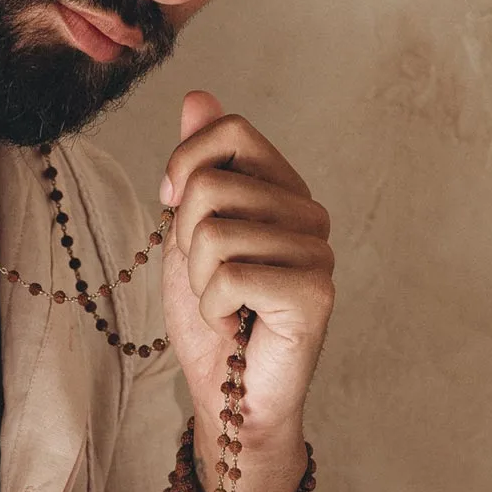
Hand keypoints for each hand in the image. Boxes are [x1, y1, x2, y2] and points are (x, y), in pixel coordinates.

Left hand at [159, 90, 333, 491]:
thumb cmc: (213, 319)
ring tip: (224, 307)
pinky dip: (213, 307)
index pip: (231, 130)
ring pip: (215, 232)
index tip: (174, 207)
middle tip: (210, 280)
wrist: (230, 395)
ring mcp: (317, 252)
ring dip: (198, 282)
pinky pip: (231, 274)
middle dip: (186, 238)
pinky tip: (235, 325)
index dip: (185, 164)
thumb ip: (198, 167)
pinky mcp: (313, 293)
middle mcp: (308, 213)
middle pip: (213, 183)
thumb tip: (198, 96)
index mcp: (282, 189)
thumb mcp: (190, 232)